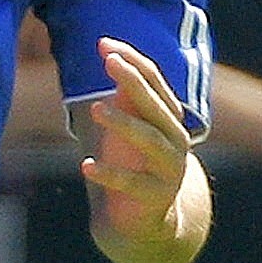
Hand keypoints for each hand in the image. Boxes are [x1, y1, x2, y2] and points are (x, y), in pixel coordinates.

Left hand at [81, 38, 194, 238]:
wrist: (147, 218)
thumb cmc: (133, 162)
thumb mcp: (129, 124)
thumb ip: (124, 94)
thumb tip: (108, 52)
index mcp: (168, 117)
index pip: (155, 81)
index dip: (132, 61)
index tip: (104, 44)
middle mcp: (175, 139)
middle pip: (155, 106)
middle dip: (133, 81)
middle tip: (109, 62)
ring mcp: (169, 169)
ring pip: (149, 140)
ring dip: (123, 122)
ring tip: (96, 108)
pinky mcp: (155, 197)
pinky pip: (132, 183)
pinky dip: (109, 174)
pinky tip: (86, 165)